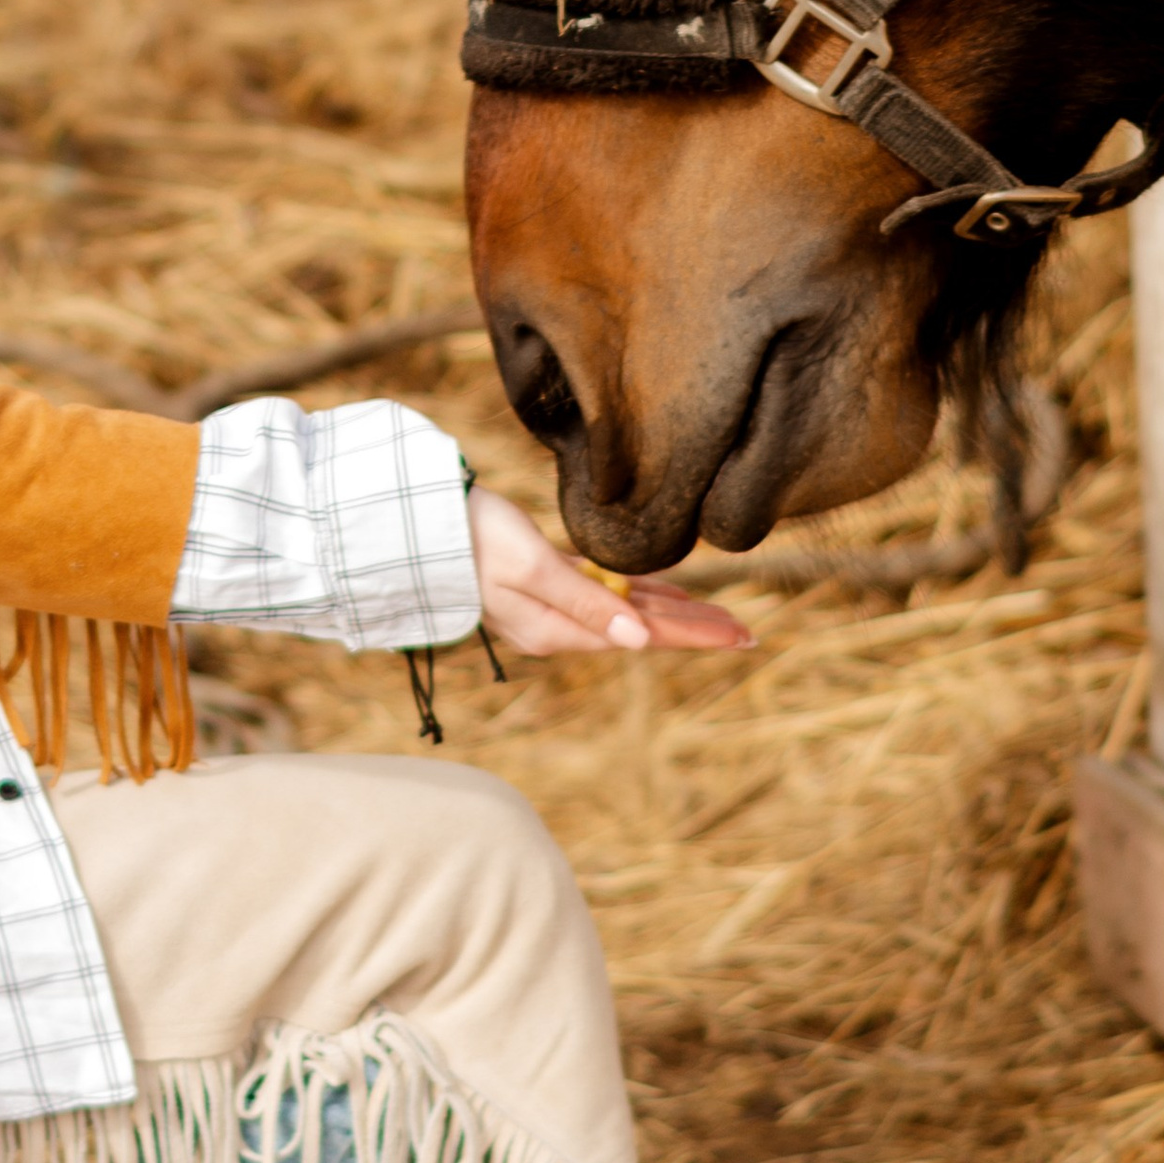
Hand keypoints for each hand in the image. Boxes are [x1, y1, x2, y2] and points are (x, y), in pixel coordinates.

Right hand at [466, 485, 750, 656]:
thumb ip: (586, 603)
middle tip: (747, 632)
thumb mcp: (531, 568)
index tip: (740, 637)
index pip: (643, 637)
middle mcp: (557, 626)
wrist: (417, 521)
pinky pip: (604, 593)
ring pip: (627, 612)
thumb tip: (640, 641)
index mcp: (557, 630)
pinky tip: (662, 592)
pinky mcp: (541, 581)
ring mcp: (549, 606)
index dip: (694, 636)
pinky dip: (638, 593)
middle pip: (642, 630)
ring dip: (672, 613)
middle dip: (694, 629)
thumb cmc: (471, 538)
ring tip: (717, 617)